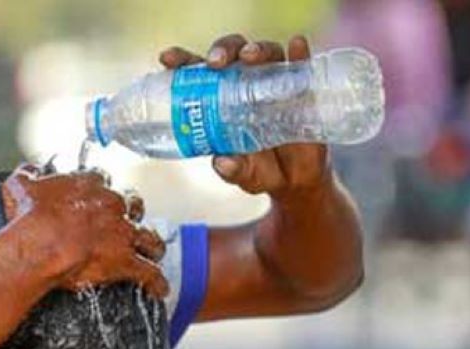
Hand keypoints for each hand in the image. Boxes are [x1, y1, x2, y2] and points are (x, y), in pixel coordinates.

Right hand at [1, 165, 168, 297]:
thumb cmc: (30, 217)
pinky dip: (156, 282)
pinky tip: (160, 289)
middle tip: (127, 220)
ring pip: (149, 237)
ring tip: (154, 251)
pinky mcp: (125, 261)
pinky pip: (149, 273)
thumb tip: (26, 173)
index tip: (97, 196)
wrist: (40, 244)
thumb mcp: (20, 187)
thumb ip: (26, 176)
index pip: (102, 180)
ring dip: (152, 245)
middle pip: (132, 204)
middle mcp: (112, 205)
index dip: (101, 190)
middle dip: (132, 212)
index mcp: (90, 185)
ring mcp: (122, 233)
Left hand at [159, 34, 331, 198]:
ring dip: (257, 50)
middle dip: (222, 51)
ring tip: (250, 58)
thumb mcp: (244, 174)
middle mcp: (245, 84)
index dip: (181, 60)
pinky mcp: (302, 88)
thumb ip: (233, 170)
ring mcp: (274, 83)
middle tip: (215, 62)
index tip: (167, 59)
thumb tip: (223, 163)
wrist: (295, 180)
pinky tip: (297, 46)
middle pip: (232, 54)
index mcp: (219, 98)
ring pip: (265, 54)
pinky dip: (299, 54)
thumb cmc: (258, 170)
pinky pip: (301, 65)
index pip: (197, 71)